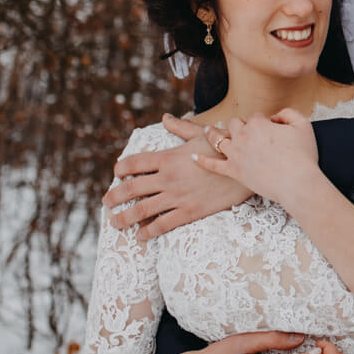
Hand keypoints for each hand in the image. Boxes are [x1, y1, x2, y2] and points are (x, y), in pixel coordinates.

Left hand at [104, 114, 252, 239]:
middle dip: (113, 197)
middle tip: (106, 203)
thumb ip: (180, 128)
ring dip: (124, 217)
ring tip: (115, 222)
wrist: (247, 167)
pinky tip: (141, 235)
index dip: (120, 169)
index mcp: (168, 158)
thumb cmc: (225, 148)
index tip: (116, 174)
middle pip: (130, 188)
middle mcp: (167, 178)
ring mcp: (177, 196)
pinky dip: (148, 232)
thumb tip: (165, 118)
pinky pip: (162, 225)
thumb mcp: (201, 134)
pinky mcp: (189, 212)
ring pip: (141, 210)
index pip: (133, 163)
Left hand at [198, 109, 321, 207]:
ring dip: (212, 134)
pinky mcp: (234, 172)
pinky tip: (194, 156)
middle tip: (244, 131)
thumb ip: (289, 113)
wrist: (298, 183)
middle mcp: (243, 136)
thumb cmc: (303, 156)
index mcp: (258, 124)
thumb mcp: (303, 125)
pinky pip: (213, 165)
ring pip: (218, 139)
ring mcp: (236, 155)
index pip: (256, 116)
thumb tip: (276, 116)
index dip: (264, 122)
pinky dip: (202, 160)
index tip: (271, 130)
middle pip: (235, 124)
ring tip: (209, 131)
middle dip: (239, 125)